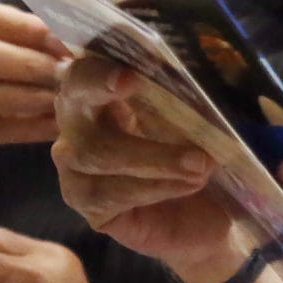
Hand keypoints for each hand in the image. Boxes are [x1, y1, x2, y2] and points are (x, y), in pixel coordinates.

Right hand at [51, 58, 235, 282]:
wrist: (210, 218)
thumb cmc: (199, 158)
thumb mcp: (200, 125)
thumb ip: (188, 99)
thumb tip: (196, 74)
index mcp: (107, 93)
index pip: (88, 66)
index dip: (98, 64)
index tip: (125, 67)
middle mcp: (80, 124)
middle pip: (72, 98)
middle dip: (98, 87)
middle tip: (132, 82)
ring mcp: (76, 166)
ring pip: (96, 152)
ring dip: (153, 156)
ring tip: (200, 163)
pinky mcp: (87, 204)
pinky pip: (110, 192)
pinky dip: (154, 186)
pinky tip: (187, 184)